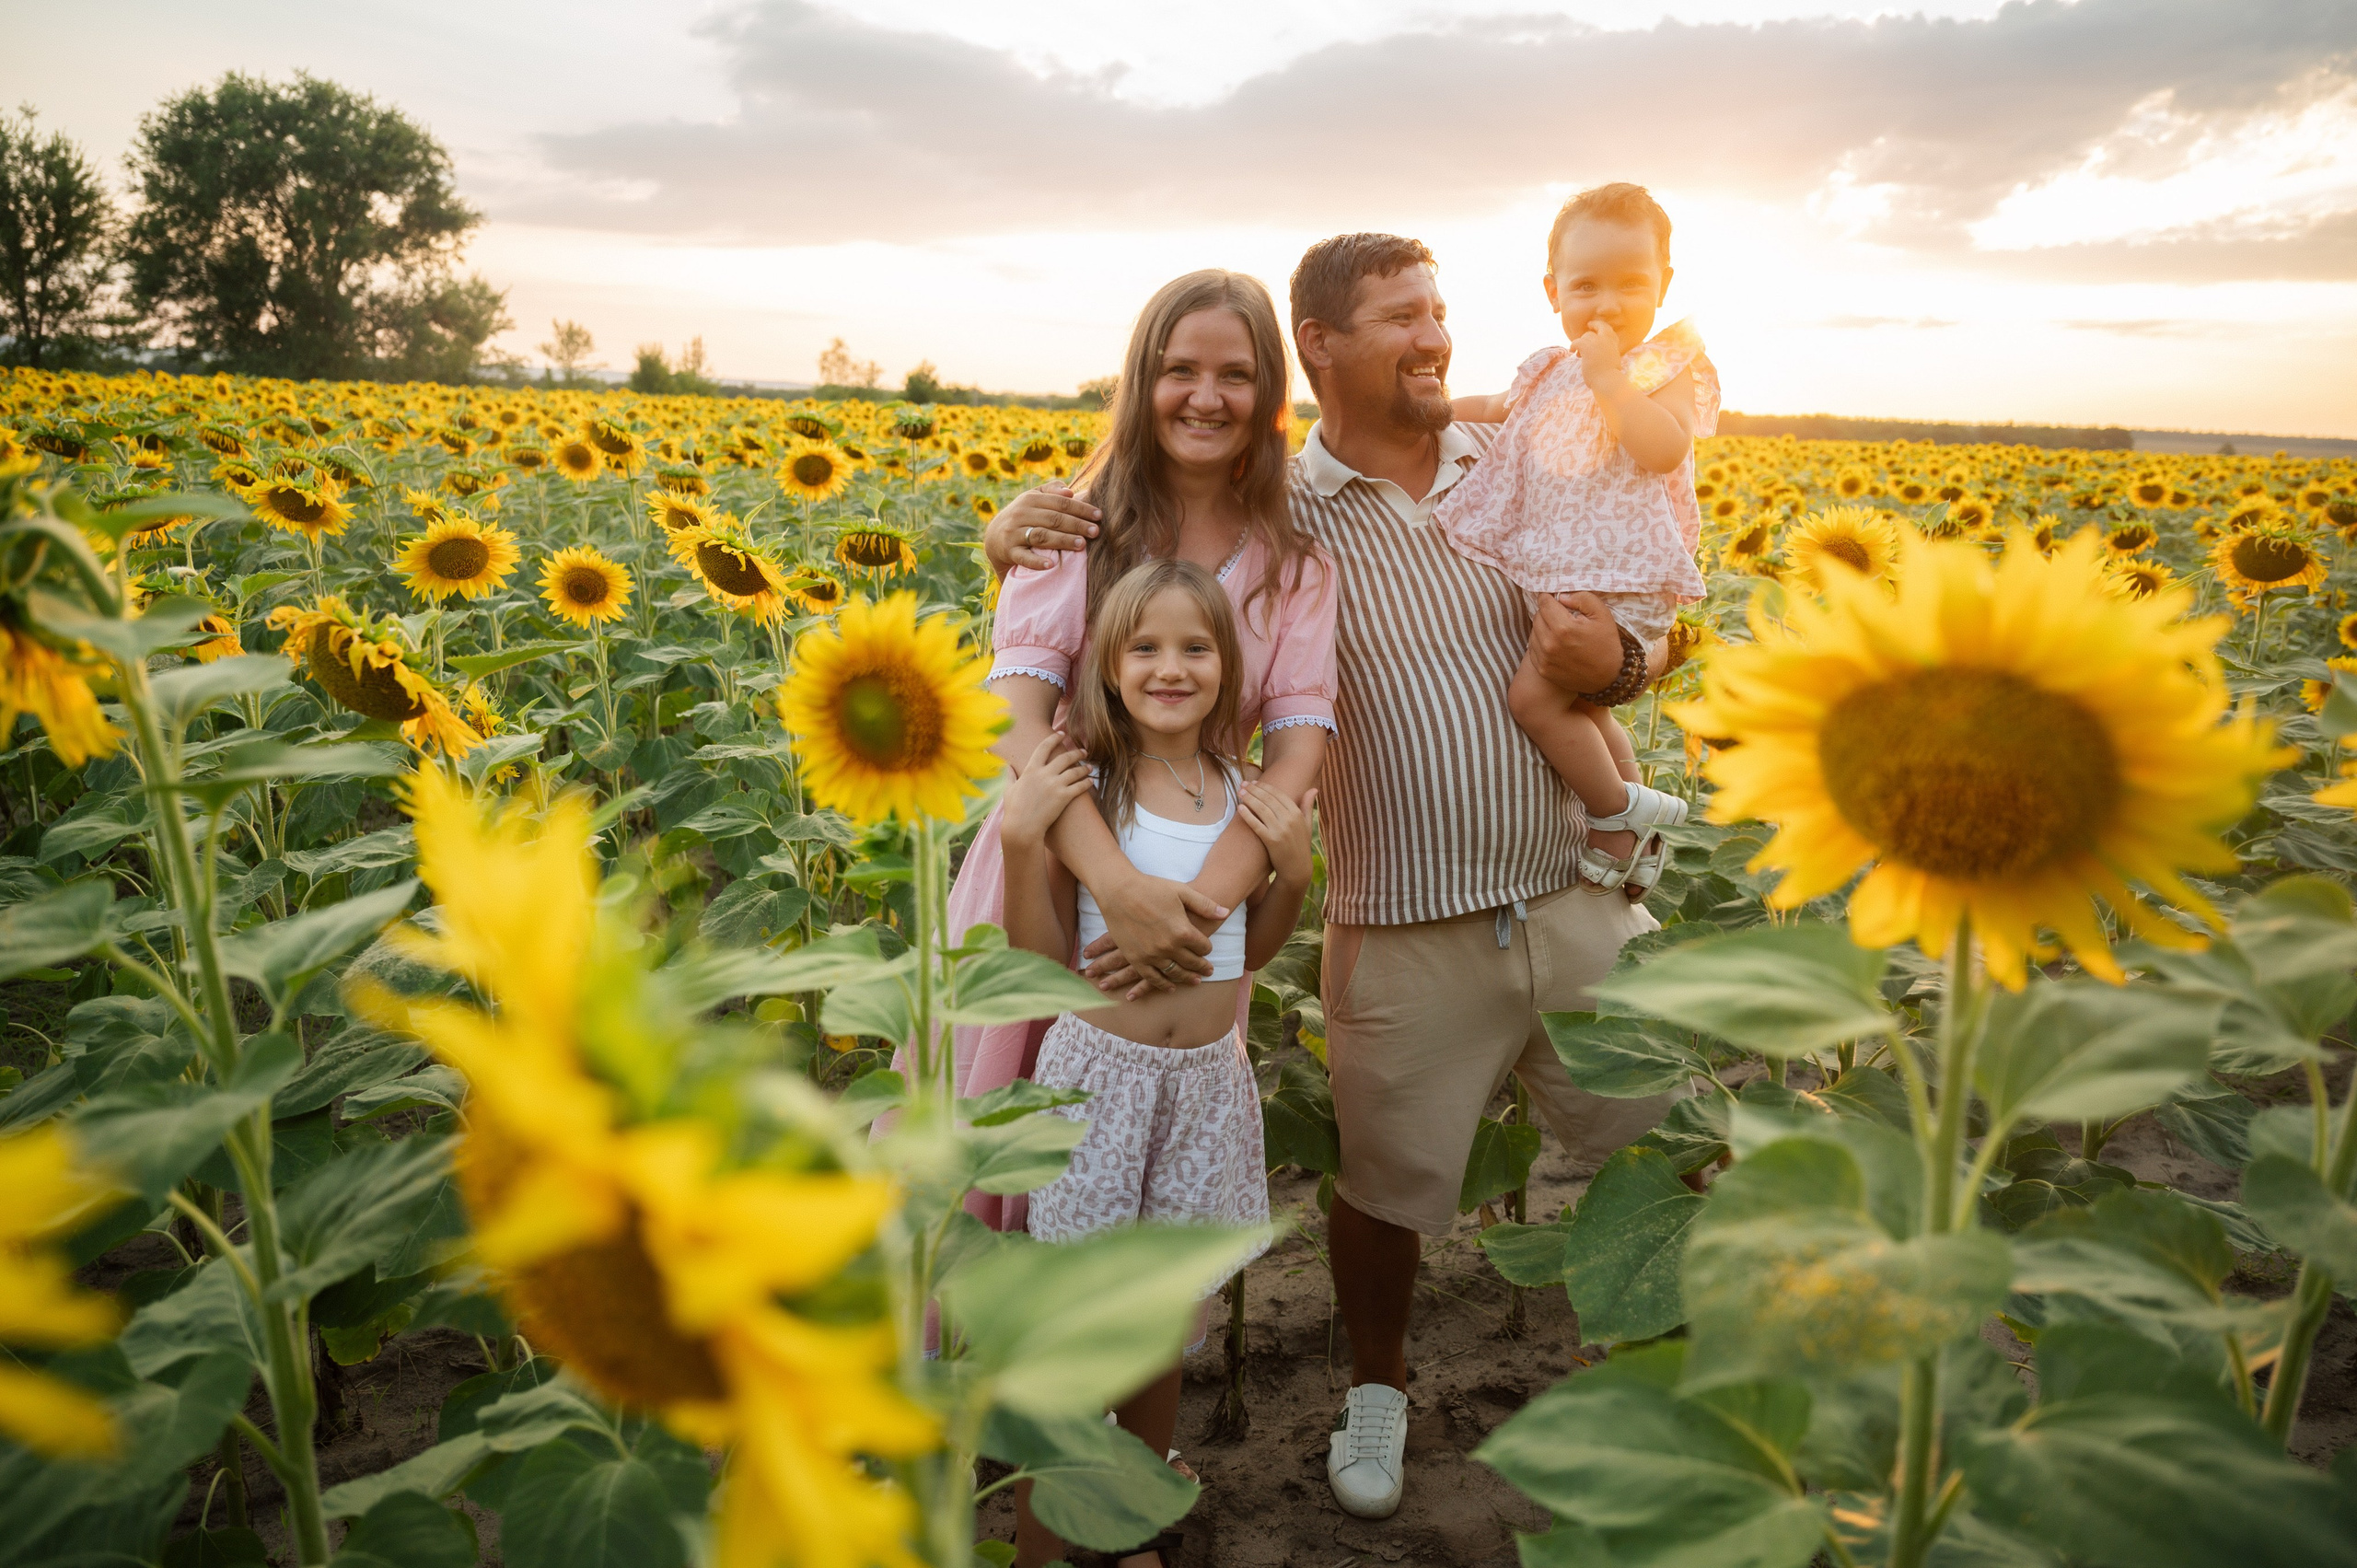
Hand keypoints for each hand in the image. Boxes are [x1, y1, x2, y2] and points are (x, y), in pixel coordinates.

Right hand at [984, 484, 1100, 573]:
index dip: (1081, 509)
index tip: (1099, 516)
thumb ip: (1051, 491)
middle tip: (1096, 532)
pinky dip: (1037, 561)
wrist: (994, 537)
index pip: (1060, 503)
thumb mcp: (1033, 499)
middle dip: (1077, 525)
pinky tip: (1051, 564)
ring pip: (1042, 535)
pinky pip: (1024, 557)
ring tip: (1082, 545)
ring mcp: (1014, 533)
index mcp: (1030, 499)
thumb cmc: (1023, 516)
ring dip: (1063, 540)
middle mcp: (1021, 514)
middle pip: (1054, 519)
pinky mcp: (1009, 551)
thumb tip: (1069, 491)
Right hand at [1001, 733, 1089, 848]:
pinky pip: (1080, 786)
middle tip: (1083, 751)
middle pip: (1064, 757)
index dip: (1054, 738)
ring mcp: (1055, 785)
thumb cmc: (1014, 810)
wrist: (1022, 827)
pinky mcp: (1064, 797)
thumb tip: (1007, 767)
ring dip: (1084, 767)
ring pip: (1075, 771)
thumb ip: (1010, 776)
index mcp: (1031, 770)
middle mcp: (1044, 774)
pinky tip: (1090, 780)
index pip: (1044, 747)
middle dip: (1076, 752)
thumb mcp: (1009, 790)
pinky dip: (1086, 782)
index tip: (1062, 734)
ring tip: (1089, 766)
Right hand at [1079, 873, 1223, 996]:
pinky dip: (1163, 984)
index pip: (1203, 947)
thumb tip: (1225, 913)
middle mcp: (1169, 947)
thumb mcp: (1182, 891)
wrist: (1119, 891)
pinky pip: (1153, 978)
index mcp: (1183, 931)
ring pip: (1175, 973)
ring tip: (1195, 981)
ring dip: (1186, 978)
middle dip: (1202, 967)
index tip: (1207, 949)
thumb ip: (1205, 904)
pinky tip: (1171, 987)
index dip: (1207, 948)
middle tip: (1209, 971)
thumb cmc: (1151, 887)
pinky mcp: (1136, 959)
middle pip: (1192, 963)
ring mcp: (1152, 955)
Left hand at [1238, 783, 1314, 889]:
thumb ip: (1308, 806)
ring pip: (1261, 809)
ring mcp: (1280, 830)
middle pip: (1268, 799)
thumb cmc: (1301, 845)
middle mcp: (1289, 820)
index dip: (1265, 787)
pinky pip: (1256, 825)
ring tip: (1239, 792)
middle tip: (1243, 783)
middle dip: (1254, 789)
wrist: (1297, 869)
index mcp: (1297, 814)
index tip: (1255, 782)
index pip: (1279, 794)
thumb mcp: (1307, 824)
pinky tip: (1240, 808)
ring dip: (1249, 798)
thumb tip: (1314, 789)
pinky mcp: (1271, 841)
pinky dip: (1247, 815)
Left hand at [1528, 591, 1626, 695]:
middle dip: (1548, 613)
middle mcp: (1549, 644)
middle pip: (1537, 616)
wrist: (1608, 678)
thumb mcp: (1602, 614)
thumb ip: (1581, 598)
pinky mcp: (1542, 670)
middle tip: (1562, 616)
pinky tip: (1556, 645)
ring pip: (1533, 632)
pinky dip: (1541, 643)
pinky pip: (1533, 648)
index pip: (1544, 603)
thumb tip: (1560, 596)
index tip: (1556, 599)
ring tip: (1560, 631)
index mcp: (1563, 628)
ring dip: (1543, 628)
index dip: (1549, 598)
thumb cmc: (1606, 644)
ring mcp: (1544, 659)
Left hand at [1572, 318, 1625, 392]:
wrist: (1607, 380)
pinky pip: (1577, 341)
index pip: (1607, 329)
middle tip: (1582, 340)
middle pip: (1596, 330)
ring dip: (1582, 344)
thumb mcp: (1612, 361)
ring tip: (1579, 355)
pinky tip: (1572, 351)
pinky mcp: (1587, 347)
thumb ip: (1607, 354)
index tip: (1591, 325)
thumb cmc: (1609, 376)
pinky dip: (1573, 346)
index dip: (1599, 326)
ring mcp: (1597, 342)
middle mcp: (1606, 340)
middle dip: (1588, 335)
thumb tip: (1601, 356)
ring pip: (1586, 336)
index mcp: (1613, 344)